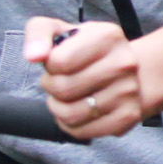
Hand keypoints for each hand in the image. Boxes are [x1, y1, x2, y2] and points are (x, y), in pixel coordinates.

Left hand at [27, 17, 154, 140]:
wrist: (126, 69)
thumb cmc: (87, 51)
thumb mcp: (61, 31)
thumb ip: (39, 33)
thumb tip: (33, 55)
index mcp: (108, 36)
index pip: (58, 61)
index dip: (49, 65)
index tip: (58, 62)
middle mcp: (123, 63)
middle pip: (63, 89)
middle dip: (52, 87)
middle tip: (59, 81)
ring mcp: (128, 91)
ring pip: (71, 115)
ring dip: (59, 108)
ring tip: (66, 97)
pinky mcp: (127, 116)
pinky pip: (82, 132)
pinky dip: (72, 125)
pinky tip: (78, 110)